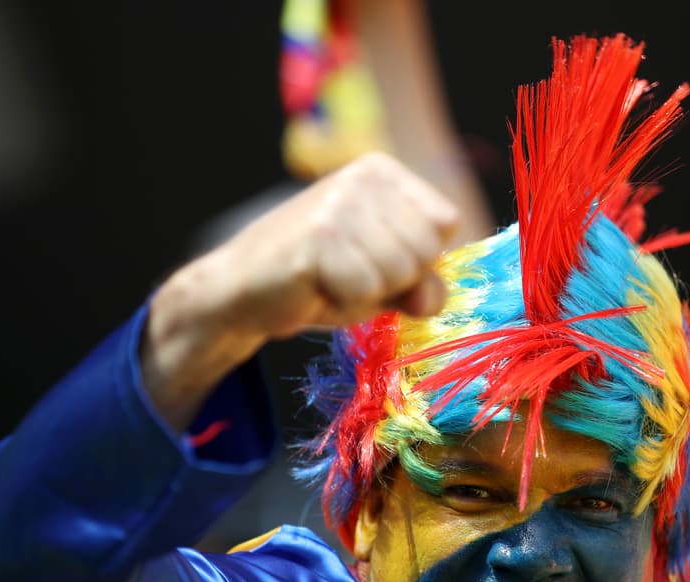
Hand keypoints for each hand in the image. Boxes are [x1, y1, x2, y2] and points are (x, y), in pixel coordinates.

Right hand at [143, 152, 458, 427]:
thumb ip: (422, 284)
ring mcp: (339, 202)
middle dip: (396, 279)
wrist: (242, 288)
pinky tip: (314, 285)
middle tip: (349, 273)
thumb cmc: (320, 280)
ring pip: (401, 272)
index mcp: (383, 172)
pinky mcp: (318, 236)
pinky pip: (366, 289)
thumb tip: (431, 298)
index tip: (376, 259)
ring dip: (368, 292)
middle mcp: (364, 175)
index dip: (420, 257)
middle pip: (428, 249)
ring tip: (332, 279)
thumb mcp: (384, 278)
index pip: (447, 221)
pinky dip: (344, 302)